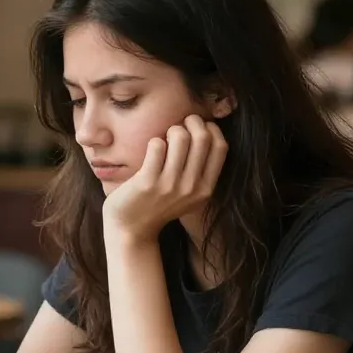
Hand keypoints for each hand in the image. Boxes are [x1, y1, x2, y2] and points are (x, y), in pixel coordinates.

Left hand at [101, 114, 226, 241]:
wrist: (131, 230)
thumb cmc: (157, 206)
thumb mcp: (188, 195)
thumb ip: (199, 172)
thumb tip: (205, 133)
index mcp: (205, 189)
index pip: (221, 147)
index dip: (211, 129)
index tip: (199, 126)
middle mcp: (191, 187)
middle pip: (202, 138)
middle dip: (191, 122)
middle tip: (179, 124)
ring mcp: (170, 185)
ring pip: (181, 137)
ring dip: (172, 129)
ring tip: (164, 137)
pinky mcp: (148, 182)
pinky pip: (157, 146)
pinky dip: (154, 141)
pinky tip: (151, 150)